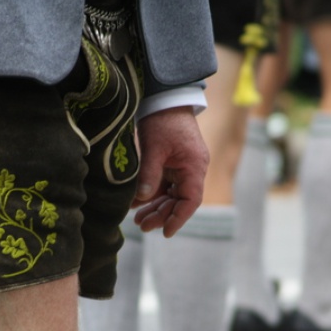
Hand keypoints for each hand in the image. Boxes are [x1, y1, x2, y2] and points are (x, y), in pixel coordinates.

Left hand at [133, 106, 208, 236]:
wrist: (164, 98)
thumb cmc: (163, 120)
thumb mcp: (154, 148)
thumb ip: (149, 174)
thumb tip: (143, 199)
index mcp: (194, 167)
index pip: (191, 201)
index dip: (178, 218)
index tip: (165, 232)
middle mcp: (192, 170)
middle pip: (179, 201)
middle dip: (161, 215)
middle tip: (142, 226)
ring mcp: (182, 167)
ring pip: (171, 195)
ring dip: (155, 208)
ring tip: (137, 220)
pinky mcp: (172, 163)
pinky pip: (164, 185)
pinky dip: (151, 195)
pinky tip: (136, 204)